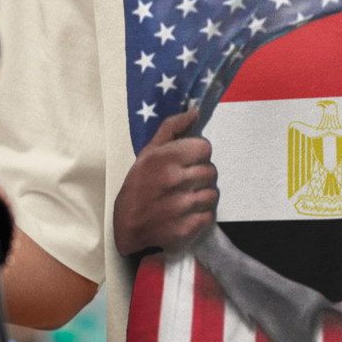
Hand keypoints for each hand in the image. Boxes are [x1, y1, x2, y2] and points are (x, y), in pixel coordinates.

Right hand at [113, 107, 217, 255]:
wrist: (127, 230)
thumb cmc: (138, 187)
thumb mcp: (148, 153)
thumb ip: (171, 128)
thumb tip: (194, 112)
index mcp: (164, 158)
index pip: (205, 148)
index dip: (198, 154)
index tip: (188, 161)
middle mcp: (173, 180)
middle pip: (211, 171)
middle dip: (201, 176)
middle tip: (187, 182)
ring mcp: (181, 206)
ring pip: (213, 194)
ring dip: (203, 196)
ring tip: (188, 198)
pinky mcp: (187, 228)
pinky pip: (210, 215)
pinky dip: (202, 216)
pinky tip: (187, 214)